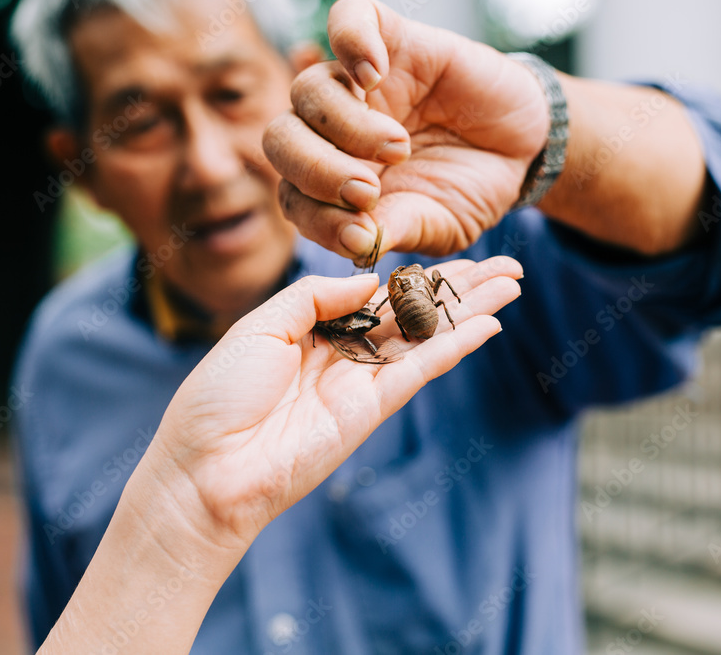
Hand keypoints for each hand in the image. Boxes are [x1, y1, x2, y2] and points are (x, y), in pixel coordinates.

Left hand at [150, 256, 522, 545]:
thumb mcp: (260, 325)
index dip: (413, 275)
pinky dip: (456, 345)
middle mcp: (343, 355)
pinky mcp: (373, 409)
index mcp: (311, 331)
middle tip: (504, 266)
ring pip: (427, 338)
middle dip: (457, 290)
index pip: (375, 296)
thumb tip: (371, 280)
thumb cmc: (220, 394)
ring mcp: (361, 382)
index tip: (451, 253)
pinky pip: (422, 369)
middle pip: (412, 314)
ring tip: (512, 284)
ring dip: (470, 311)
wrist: (208, 467)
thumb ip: (315, 295)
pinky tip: (489, 323)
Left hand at [263, 0, 549, 261]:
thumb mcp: (438, 225)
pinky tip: (375, 74)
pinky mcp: (392, 42)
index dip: (316, 218)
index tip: (362, 234)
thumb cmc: (470, 189)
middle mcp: (334, 132)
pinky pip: (349, 19)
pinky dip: (352, 41)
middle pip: (281, 139)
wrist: (523, 149)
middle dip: (316, 171)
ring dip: (344, 126)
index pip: (293, 196)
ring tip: (397, 147)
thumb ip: (397, 230)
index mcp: (333, 182)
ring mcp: (359, 85)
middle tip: (367, 191)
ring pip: (308, 90)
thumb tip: (358, 244)